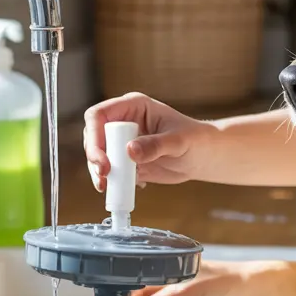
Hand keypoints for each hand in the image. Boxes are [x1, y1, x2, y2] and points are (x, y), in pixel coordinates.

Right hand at [82, 93, 216, 191]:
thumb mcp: (178, 141)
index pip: (99, 115)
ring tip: (108, 188)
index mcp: (133, 107)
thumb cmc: (196, 140)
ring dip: (99, 173)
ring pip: (98, 156)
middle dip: (95, 158)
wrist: (202, 157)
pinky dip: (113, 182)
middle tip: (104, 176)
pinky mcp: (125, 161)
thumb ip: (155, 145)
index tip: (102, 160)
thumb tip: (130, 150)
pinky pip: (110, 171)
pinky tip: (131, 187)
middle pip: (93, 137)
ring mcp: (122, 142)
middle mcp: (123, 122)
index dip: (94, 136)